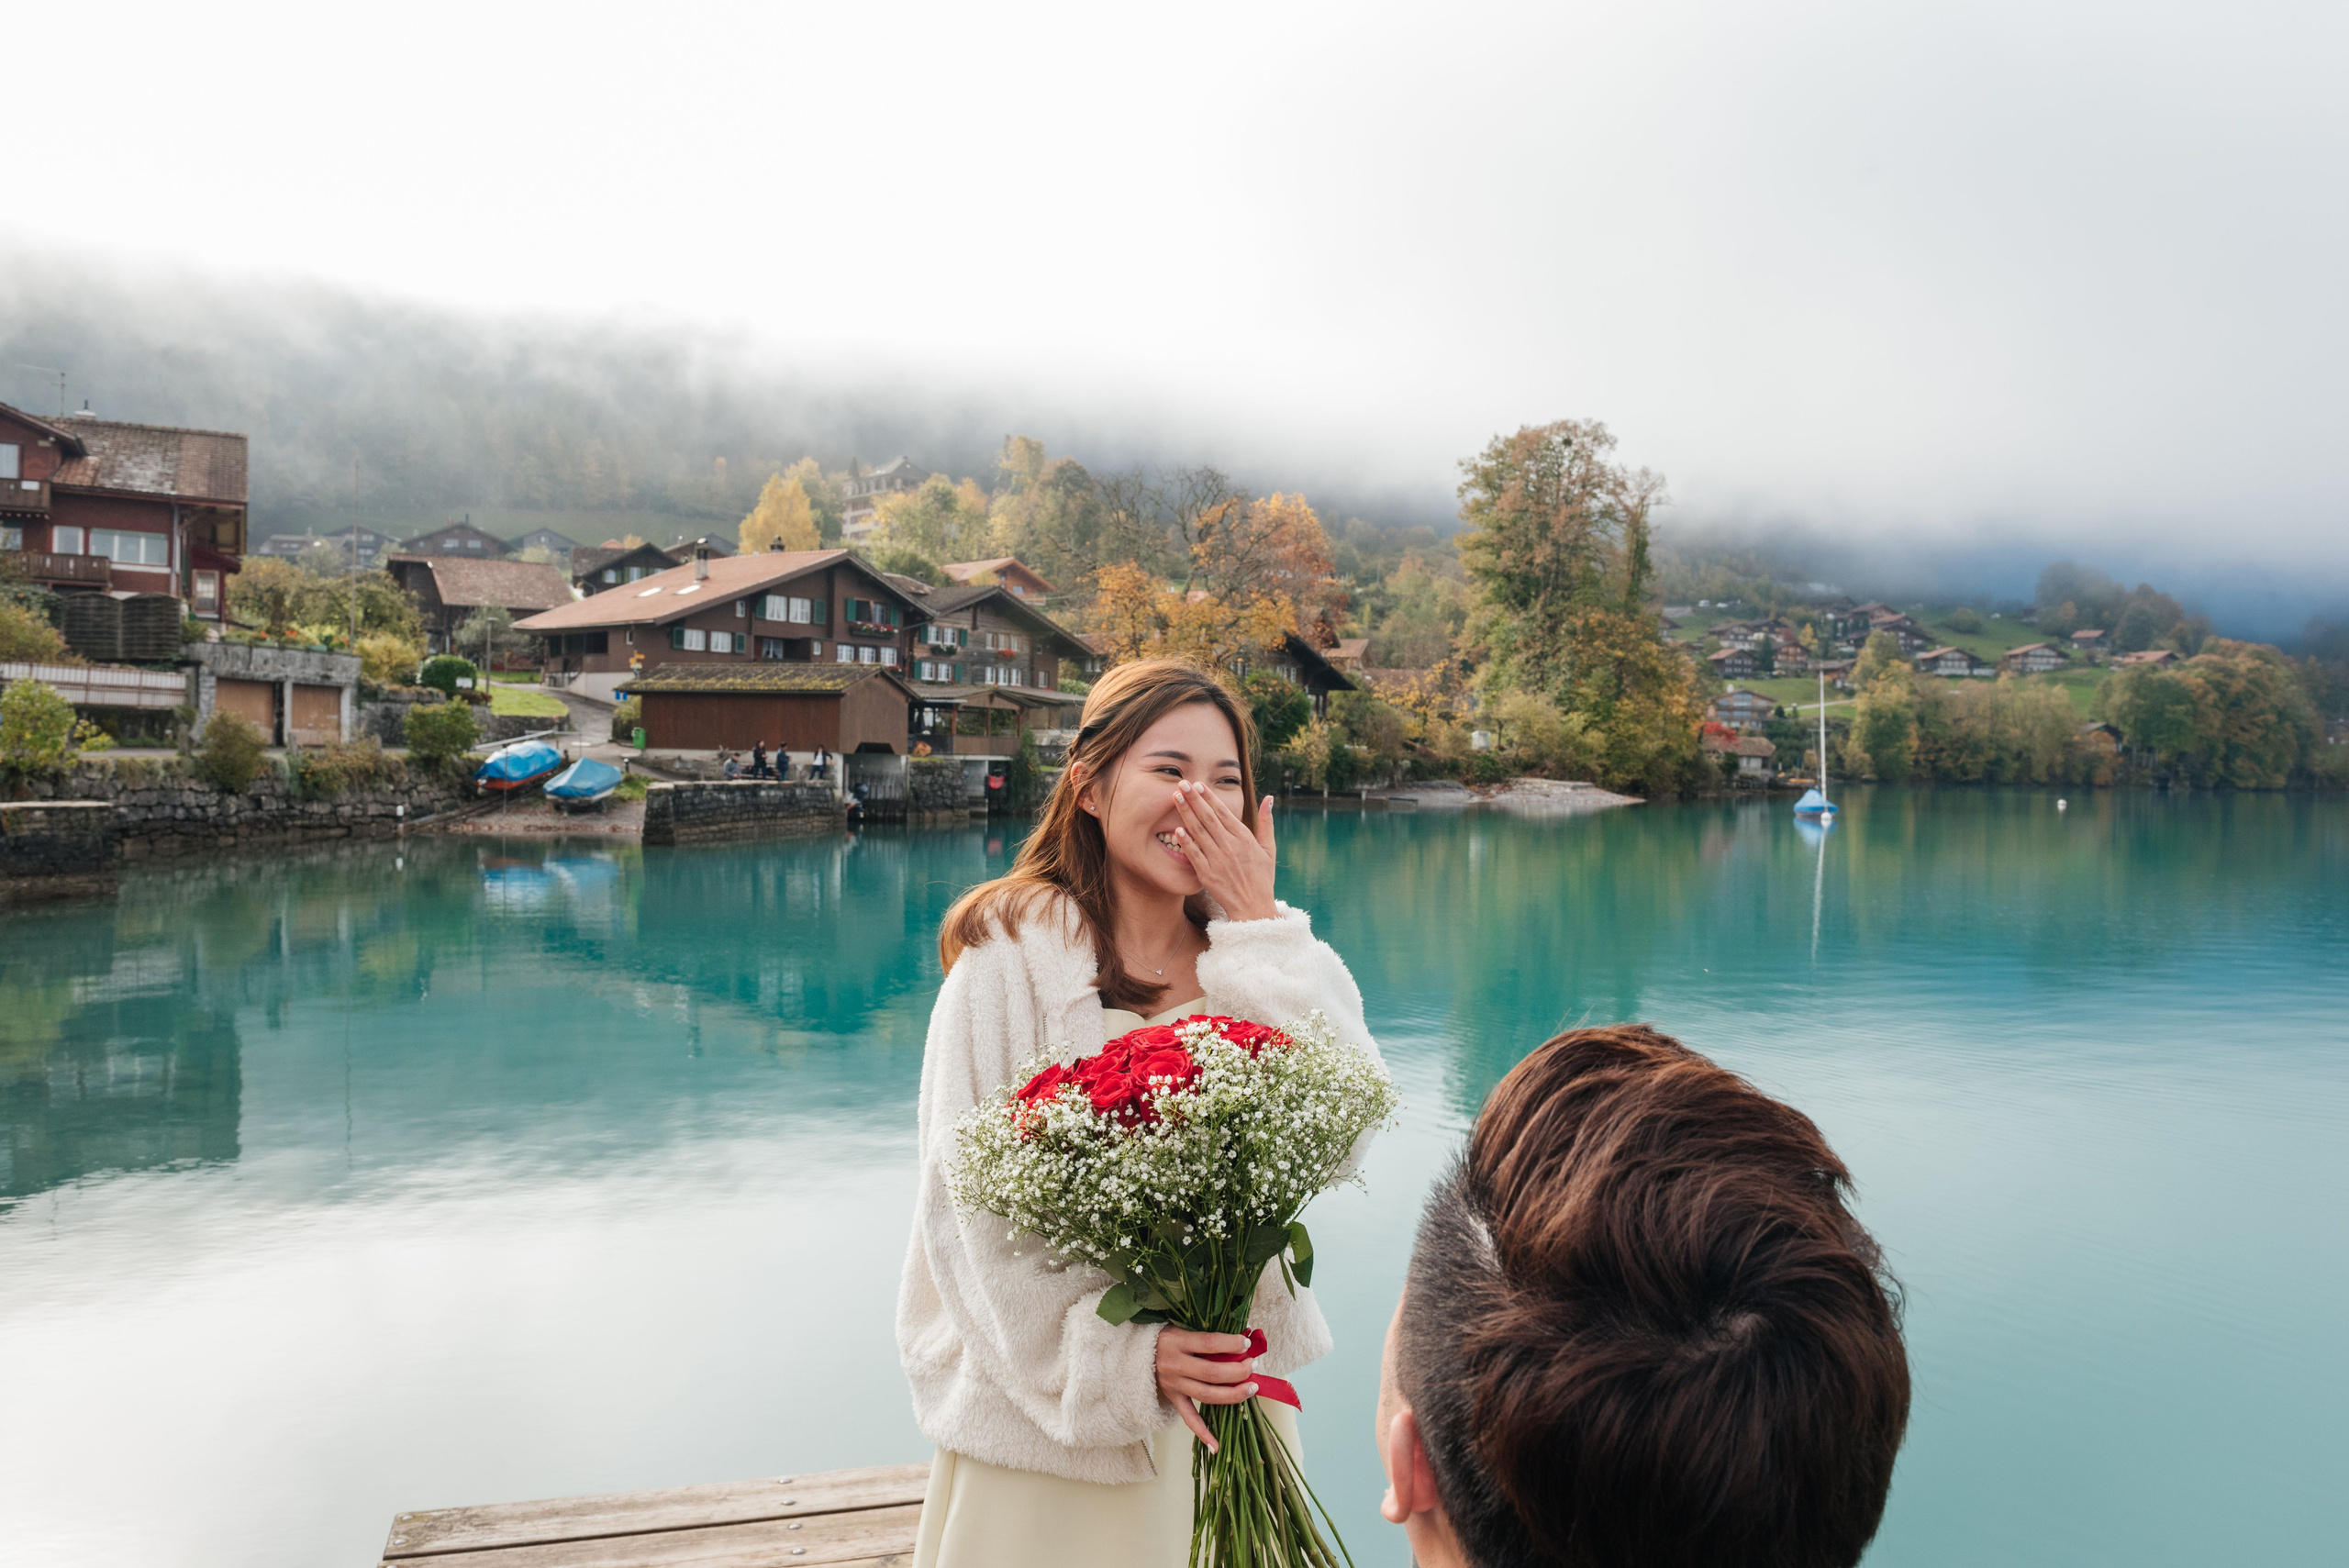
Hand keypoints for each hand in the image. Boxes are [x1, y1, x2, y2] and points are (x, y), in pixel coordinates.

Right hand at [1156, 1327, 1257, 1452]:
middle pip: (1211, 1373)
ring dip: (1233, 1394)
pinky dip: (1203, 1433)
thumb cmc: (1165, 1338)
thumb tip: (1241, 1341)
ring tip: (1251, 1389)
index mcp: (1176, 1342)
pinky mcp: (1172, 1399)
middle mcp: (1174, 1365)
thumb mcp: (1181, 1329)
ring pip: (1206, 1395)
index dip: (1230, 1344)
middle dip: (1237, 1371)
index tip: (1246, 1343)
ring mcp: (1173, 1385)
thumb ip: (1206, 1337)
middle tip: (1253, 1366)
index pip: (1209, 1343)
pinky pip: (1189, 1418)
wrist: (1136, 1355)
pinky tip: (1217, 1446)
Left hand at [1171, 783, 1278, 922]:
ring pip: (1199, 831)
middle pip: (1208, 817)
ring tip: (1175, 797)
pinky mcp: (1208, 874)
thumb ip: (1267, 822)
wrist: (1254, 908)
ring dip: (1186, 813)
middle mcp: (1230, 846)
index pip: (1223, 812)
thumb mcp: (1269, 849)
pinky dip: (1186, 841)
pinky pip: (1194, 854)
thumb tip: (1269, 798)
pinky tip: (1176, 828)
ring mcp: (1218, 860)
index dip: (1209, 797)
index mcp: (1244, 838)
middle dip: (1194, 798)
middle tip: (1182, 783)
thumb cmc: (1262, 878)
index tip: (1198, 784)